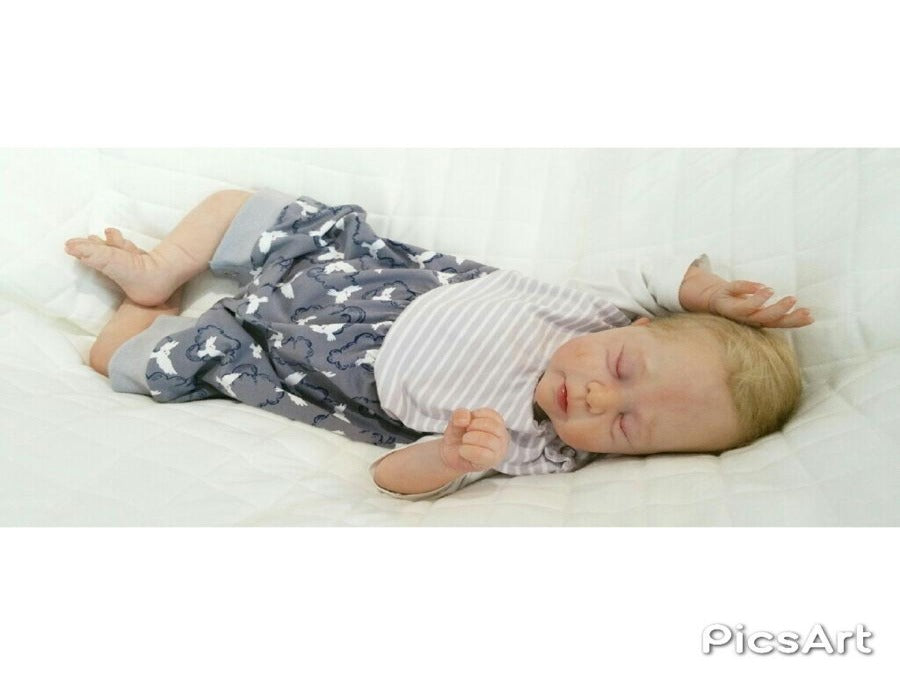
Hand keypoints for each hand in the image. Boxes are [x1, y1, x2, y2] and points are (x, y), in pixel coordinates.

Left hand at [439, 408, 509, 472]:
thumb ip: (459, 415)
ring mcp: (498, 451)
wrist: (450, 454)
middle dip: (474, 427)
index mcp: (497, 423)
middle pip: (494, 427)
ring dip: (470, 439)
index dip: (475, 416)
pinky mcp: (490, 463)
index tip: (467, 423)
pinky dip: (468, 450)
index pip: (492, 415)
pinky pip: (482, 454)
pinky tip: (462, 451)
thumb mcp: (456, 421)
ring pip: (489, 441)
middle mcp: (502, 437)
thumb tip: (465, 419)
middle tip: (465, 433)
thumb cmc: (458, 436)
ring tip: (464, 442)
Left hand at [679, 266, 813, 328]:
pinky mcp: (721, 299)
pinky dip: (747, 287)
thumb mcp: (759, 308)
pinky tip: (761, 284)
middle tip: (794, 300)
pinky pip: (734, 292)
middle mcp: (744, 319)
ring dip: (762, 301)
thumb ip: (778, 310)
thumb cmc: (736, 304)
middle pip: (764, 319)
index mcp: (756, 320)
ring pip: (748, 310)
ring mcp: (732, 310)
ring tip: (774, 291)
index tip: (811, 315)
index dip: (794, 321)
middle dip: (780, 312)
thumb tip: (810, 314)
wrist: (706, 300)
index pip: (777, 323)